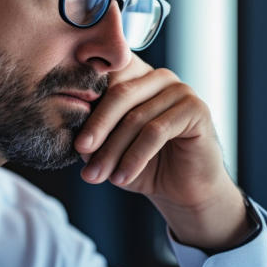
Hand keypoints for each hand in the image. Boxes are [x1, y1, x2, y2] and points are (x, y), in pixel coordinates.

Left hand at [74, 54, 247, 249]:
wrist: (183, 191)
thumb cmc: (145, 166)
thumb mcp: (111, 149)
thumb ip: (93, 135)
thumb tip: (74, 134)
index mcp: (136, 76)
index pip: (106, 76)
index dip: (86, 100)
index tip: (69, 128)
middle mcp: (159, 77)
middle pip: (119, 94)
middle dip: (97, 126)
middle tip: (80, 151)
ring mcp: (180, 90)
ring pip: (137, 117)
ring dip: (113, 150)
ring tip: (98, 176)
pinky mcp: (196, 109)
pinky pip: (157, 131)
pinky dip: (135, 157)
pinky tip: (122, 178)